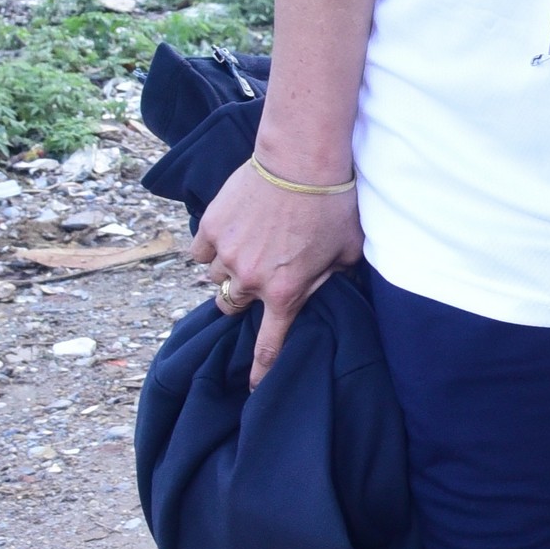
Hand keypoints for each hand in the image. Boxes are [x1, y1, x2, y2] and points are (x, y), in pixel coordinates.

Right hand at [192, 156, 363, 386]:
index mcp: (286, 292)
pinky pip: (201, 251)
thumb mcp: (348, 251)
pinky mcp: (211, 227)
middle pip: (231, 307)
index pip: (269, 345)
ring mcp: (227, 253)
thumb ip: (334, 278)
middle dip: (242, 300)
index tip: (253, 387)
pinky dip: (212, 247)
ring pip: (216, 278)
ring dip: (228, 271)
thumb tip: (329, 288)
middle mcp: (250, 279)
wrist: (302, 160)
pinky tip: (229, 234)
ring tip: (247, 249)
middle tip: (256, 279)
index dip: (260, 370)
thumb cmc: (333, 204)